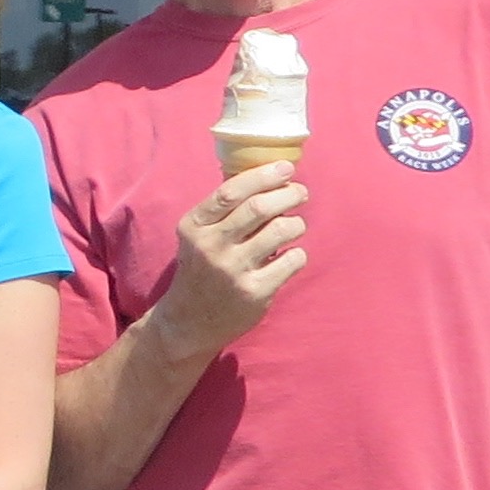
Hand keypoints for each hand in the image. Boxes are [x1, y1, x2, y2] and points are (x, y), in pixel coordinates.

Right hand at [153, 161, 308, 363]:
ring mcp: (233, 270)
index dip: (263, 175)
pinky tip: (290, 257)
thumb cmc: (200, 270)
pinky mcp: (254, 292)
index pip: (230, 191)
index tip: (286, 168)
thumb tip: (265, 178)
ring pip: (281, 230)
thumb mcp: (197, 237)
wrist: (188, 321)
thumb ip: (222, 212)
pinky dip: (298, 254)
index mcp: (194, 226)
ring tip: (295, 225)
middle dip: (289, 193)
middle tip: (300, 192)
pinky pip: (292, 260)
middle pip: (259, 207)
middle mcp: (211, 246)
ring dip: (297, 223)